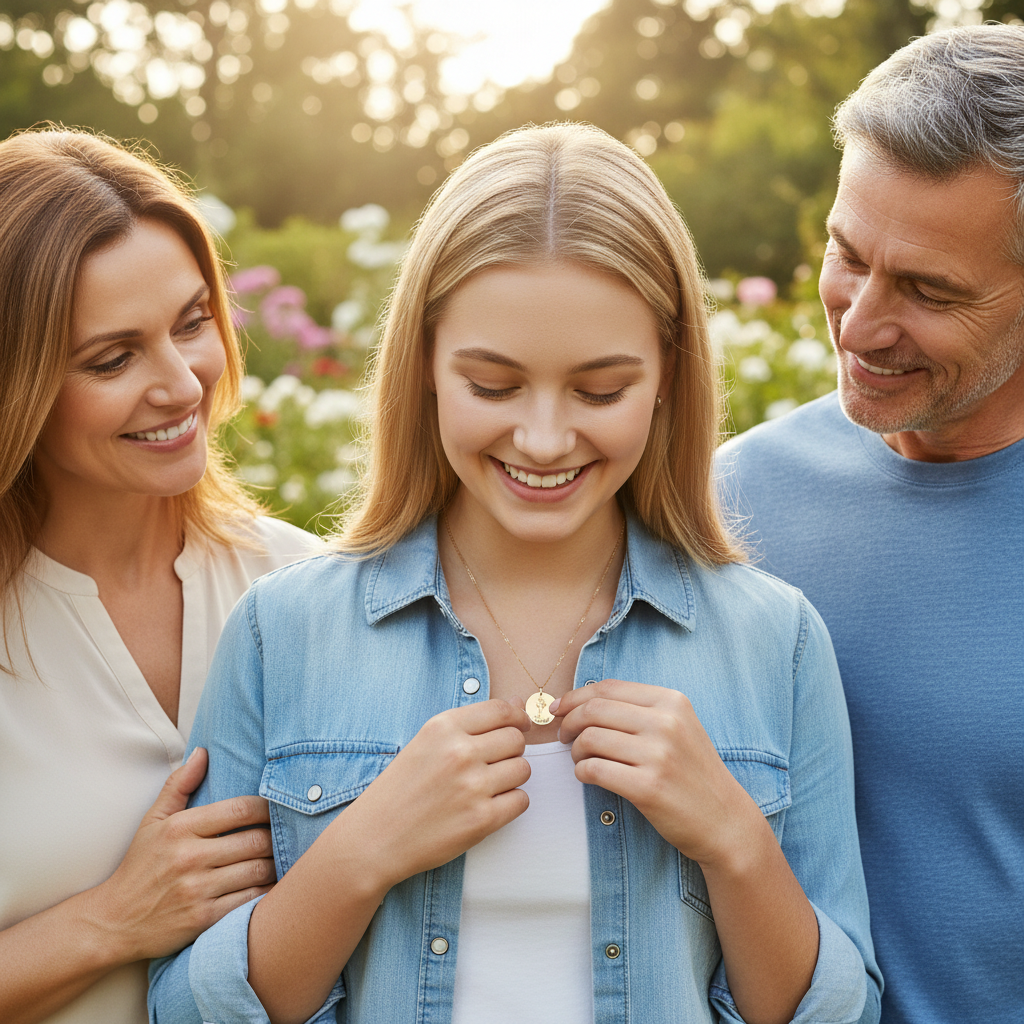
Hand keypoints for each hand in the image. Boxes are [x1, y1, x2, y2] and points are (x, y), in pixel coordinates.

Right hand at [94, 748, 275, 960]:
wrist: (113, 922)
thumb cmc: (139, 866)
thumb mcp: (152, 821)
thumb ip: (179, 785)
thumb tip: (203, 752)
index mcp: (180, 827)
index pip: (241, 809)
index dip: (268, 807)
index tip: (276, 810)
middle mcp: (189, 857)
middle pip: (256, 840)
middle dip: (276, 838)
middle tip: (285, 837)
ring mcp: (197, 890)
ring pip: (258, 870)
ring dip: (276, 865)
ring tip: (282, 860)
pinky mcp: (204, 919)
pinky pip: (250, 900)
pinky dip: (267, 893)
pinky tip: (271, 886)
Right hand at [335, 700, 530, 889]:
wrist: (375, 839)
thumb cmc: (399, 790)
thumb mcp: (425, 742)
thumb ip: (468, 724)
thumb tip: (517, 704)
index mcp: (443, 727)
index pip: (500, 710)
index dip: (516, 716)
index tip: (521, 724)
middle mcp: (460, 752)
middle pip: (516, 739)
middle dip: (512, 750)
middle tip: (494, 763)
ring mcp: (473, 786)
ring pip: (523, 769)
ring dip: (512, 777)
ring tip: (487, 786)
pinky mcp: (482, 819)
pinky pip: (521, 800)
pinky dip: (510, 803)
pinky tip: (488, 805)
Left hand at [553, 680, 760, 868]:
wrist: (724, 820)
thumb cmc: (693, 772)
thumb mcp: (679, 726)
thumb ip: (639, 709)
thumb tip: (582, 699)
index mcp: (672, 701)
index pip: (608, 688)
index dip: (575, 696)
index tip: (559, 708)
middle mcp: (666, 723)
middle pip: (594, 710)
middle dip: (569, 722)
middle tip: (563, 736)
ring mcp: (658, 755)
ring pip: (590, 739)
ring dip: (575, 750)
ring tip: (581, 759)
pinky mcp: (648, 788)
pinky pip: (594, 770)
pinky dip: (582, 772)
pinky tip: (588, 776)